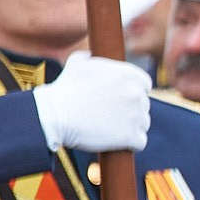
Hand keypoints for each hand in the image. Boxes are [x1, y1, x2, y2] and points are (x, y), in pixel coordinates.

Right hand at [33, 51, 151, 152]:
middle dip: (130, 109)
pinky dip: (131, 143)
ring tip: (110, 127)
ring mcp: (136, 116)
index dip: (133, 91)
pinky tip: (117, 141)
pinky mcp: (131, 137)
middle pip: (143, 105)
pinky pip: (140, 142)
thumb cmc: (64, 88)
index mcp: (129, 74)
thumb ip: (94, 57)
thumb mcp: (77, 62)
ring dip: (131, 126)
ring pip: (143, 123)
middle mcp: (136, 94)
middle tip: (109, 114)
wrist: (54, 116)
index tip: (120, 98)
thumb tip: (96, 56)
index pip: (144, 84)